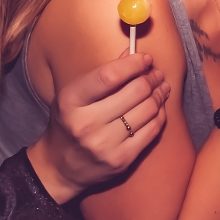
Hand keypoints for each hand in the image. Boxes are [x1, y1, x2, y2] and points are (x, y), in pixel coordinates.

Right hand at [26, 51, 170, 203]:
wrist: (59, 168)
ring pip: (147, 110)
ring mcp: (105, 144)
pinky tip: (157, 108)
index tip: (145, 58)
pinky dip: (159, 115)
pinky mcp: (121, 160)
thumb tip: (133, 52)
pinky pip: (152, 130)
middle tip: (155, 73)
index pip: (109, 75)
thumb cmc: (69, 123)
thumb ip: (102, 74)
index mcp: (71, 101)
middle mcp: (86, 123)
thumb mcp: (75, 96)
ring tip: (160, 87)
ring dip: (159, 95)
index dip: (133, 64)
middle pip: (135, 92)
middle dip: (151, 78)